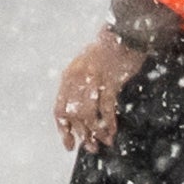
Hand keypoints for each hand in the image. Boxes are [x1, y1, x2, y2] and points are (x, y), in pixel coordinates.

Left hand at [54, 28, 144, 154]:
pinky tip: (112, 131)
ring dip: (96, 132)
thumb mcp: (84, 66)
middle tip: (91, 148)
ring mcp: (93, 80)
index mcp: (68, 77)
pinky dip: (108, 122)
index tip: (69, 145)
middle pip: (74, 116)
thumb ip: (79, 85)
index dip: (64, 130)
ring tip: (104, 142)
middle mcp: (77, 79)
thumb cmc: (106, 52)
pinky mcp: (110, 81)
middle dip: (82, 135)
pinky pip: (106, 108)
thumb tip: (80, 114)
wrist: (123, 35)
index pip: (60, 109)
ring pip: (89, 115)